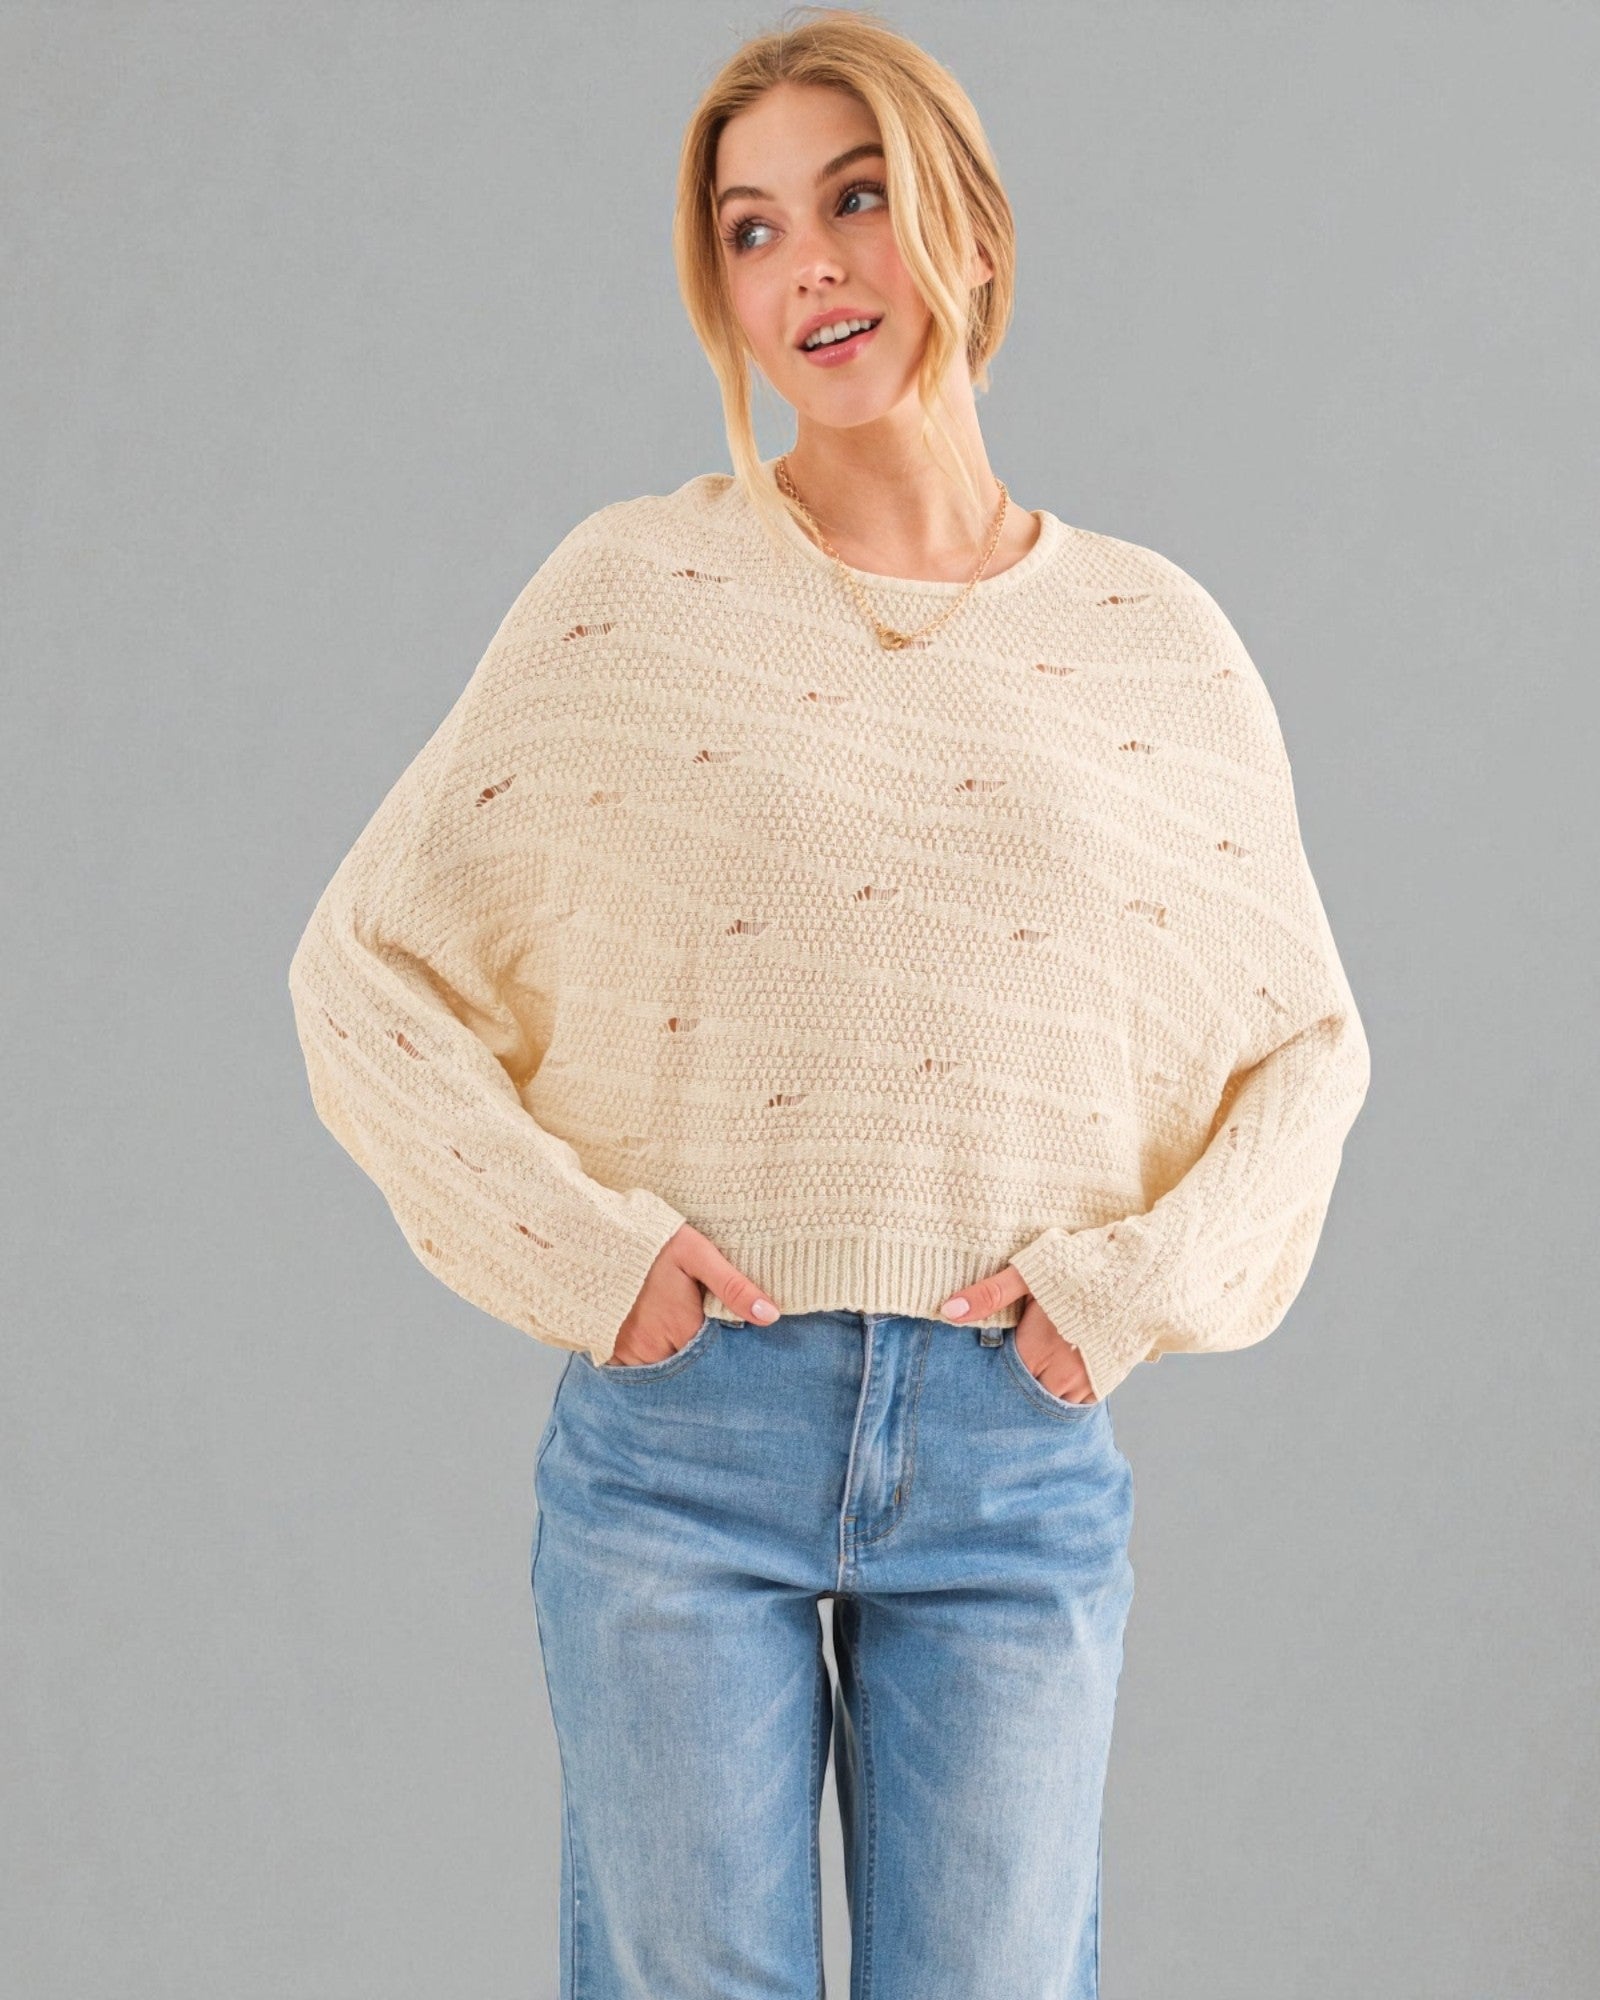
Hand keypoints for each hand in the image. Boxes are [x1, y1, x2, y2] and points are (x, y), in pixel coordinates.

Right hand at [603, 1224, 780, 1367]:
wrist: (594, 1235)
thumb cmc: (652, 1241)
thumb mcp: (698, 1254)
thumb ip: (733, 1287)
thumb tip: (770, 1316)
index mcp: (683, 1327)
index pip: (713, 1355)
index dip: (721, 1347)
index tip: (720, 1333)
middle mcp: (654, 1348)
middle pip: (686, 1366)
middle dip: (696, 1356)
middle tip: (694, 1330)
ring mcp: (627, 1351)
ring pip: (658, 1370)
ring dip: (668, 1358)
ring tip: (672, 1333)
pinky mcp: (606, 1349)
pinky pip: (628, 1370)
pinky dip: (641, 1360)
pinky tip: (647, 1340)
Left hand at [940, 1264, 1099, 1403]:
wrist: (1142, 1270)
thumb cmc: (1083, 1266)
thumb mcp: (1031, 1273)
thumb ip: (989, 1295)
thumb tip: (948, 1311)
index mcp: (1039, 1350)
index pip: (1004, 1379)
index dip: (995, 1374)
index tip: (988, 1370)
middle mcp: (1064, 1374)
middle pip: (1028, 1395)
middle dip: (1017, 1388)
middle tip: (1008, 1376)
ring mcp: (1089, 1380)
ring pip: (1055, 1402)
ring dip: (1043, 1393)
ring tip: (1035, 1376)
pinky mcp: (1110, 1379)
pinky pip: (1082, 1402)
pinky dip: (1068, 1395)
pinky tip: (1061, 1378)